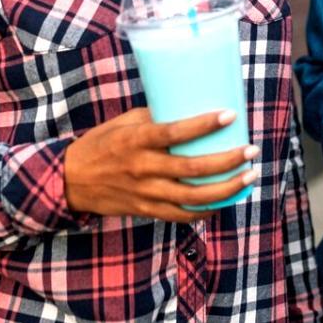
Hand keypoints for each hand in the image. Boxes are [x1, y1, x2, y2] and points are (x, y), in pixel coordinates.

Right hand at [64, 107, 257, 222]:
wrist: (71, 181)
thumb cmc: (100, 144)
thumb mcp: (122, 123)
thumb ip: (154, 118)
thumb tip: (189, 108)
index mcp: (135, 140)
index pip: (174, 132)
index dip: (204, 124)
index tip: (229, 115)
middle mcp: (142, 168)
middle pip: (192, 168)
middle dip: (227, 160)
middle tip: (251, 150)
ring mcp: (145, 193)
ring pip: (193, 196)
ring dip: (226, 188)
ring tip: (249, 177)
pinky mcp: (146, 210)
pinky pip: (181, 215)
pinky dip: (206, 210)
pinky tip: (226, 201)